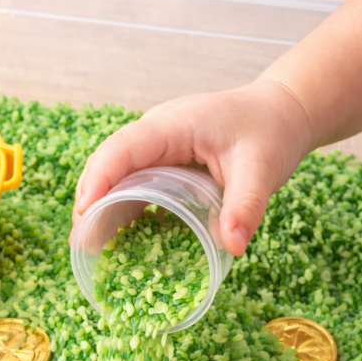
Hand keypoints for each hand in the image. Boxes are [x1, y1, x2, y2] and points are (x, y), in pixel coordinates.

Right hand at [71, 79, 310, 256]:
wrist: (282, 113)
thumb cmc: (270, 132)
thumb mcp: (262, 168)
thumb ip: (246, 206)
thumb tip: (233, 247)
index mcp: (172, 125)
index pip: (121, 149)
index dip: (98, 181)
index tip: (84, 216)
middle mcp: (156, 133)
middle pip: (107, 164)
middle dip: (89, 202)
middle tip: (79, 243)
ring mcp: (156, 149)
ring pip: (115, 176)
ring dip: (100, 209)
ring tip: (89, 247)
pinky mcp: (162, 165)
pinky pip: (132, 186)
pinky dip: (120, 211)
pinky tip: (116, 240)